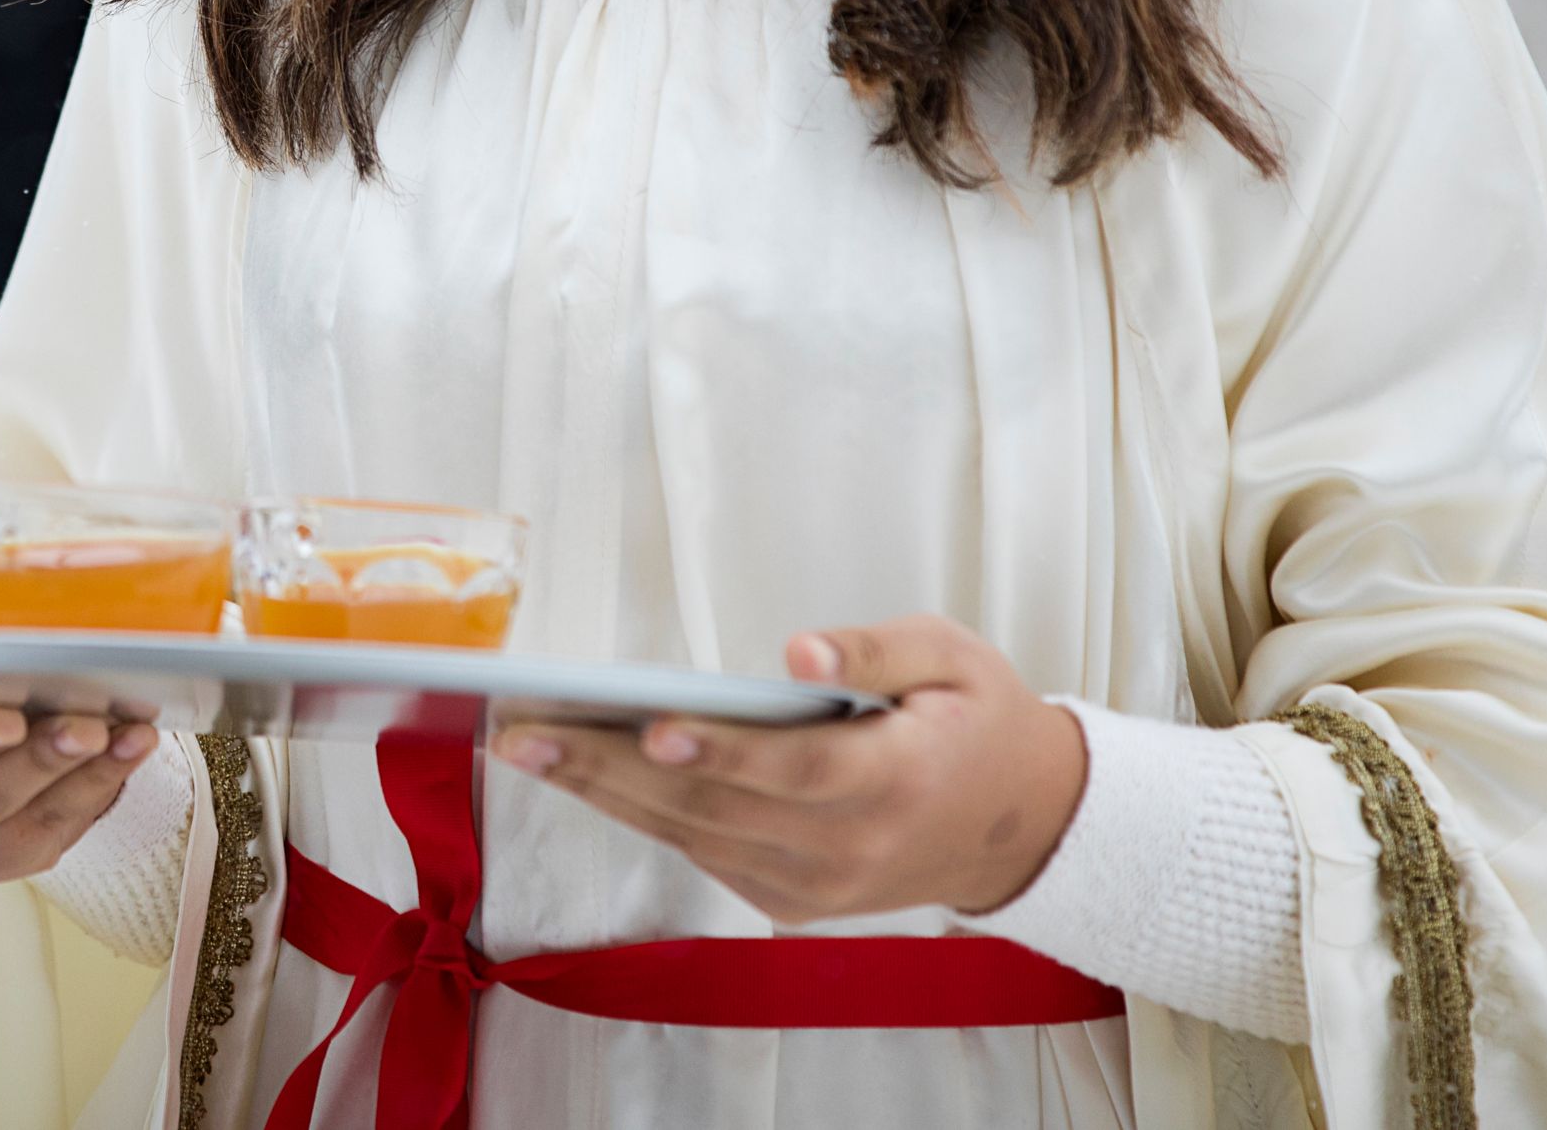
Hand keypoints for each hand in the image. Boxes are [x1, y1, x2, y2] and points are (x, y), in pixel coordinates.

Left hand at [492, 615, 1086, 922]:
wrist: (1020, 828)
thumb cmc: (975, 722)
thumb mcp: (951, 655)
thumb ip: (873, 647)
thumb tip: (796, 653)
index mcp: (901, 780)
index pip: (797, 770)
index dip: (723, 751)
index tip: (652, 724)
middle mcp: (854, 849)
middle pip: (718, 808)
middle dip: (613, 767)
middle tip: (526, 732)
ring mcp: (820, 885)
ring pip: (695, 836)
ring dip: (606, 792)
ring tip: (530, 746)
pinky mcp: (794, 899)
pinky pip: (705, 854)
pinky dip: (644, 813)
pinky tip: (587, 772)